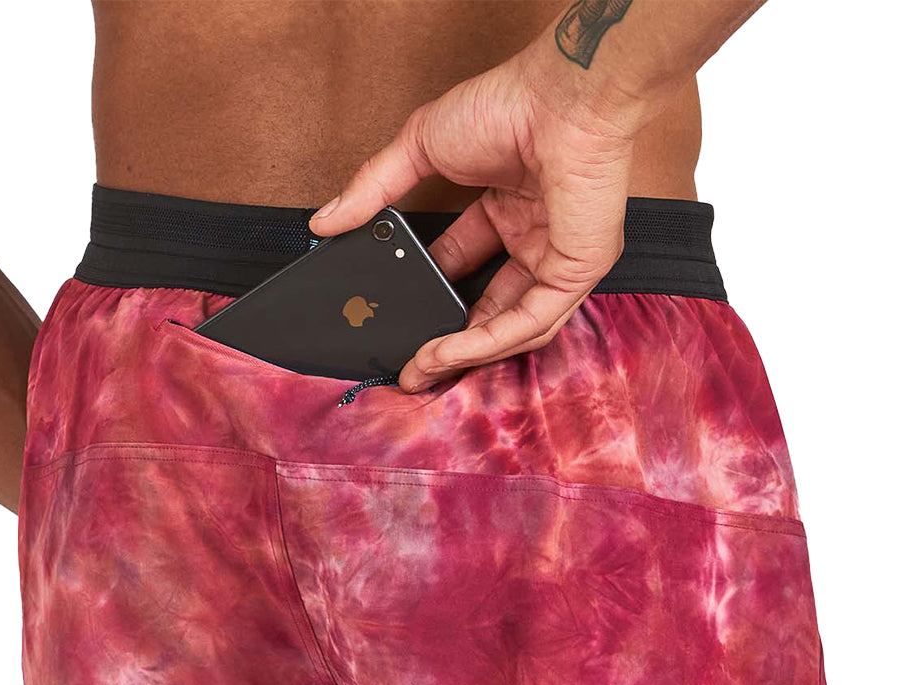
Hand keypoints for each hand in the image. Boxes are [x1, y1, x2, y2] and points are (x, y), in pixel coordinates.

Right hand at [309, 48, 639, 392]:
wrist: (558, 97)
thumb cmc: (508, 105)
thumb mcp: (419, 147)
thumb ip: (372, 189)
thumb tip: (325, 221)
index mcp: (508, 210)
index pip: (464, 268)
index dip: (431, 298)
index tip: (399, 323)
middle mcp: (536, 239)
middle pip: (489, 310)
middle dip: (448, 344)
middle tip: (409, 366)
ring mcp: (559, 259)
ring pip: (510, 328)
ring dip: (463, 355)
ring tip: (419, 369)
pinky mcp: (577, 272)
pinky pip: (529, 323)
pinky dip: (484, 343)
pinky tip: (445, 351)